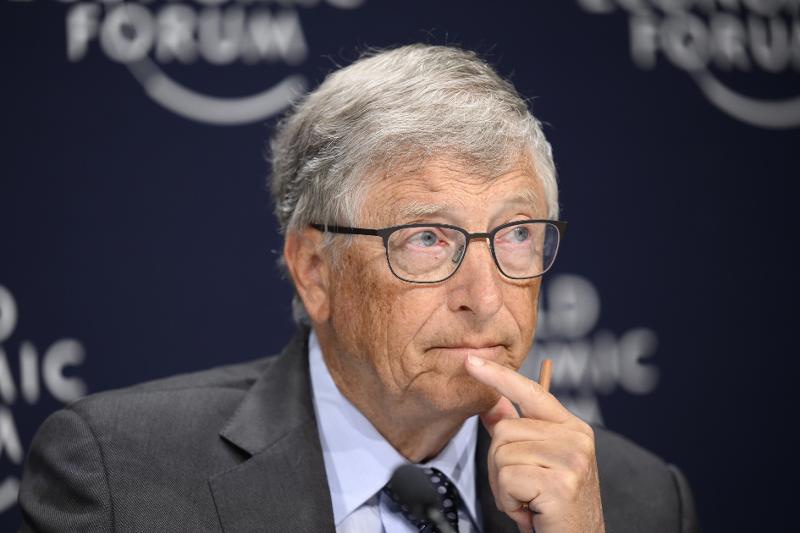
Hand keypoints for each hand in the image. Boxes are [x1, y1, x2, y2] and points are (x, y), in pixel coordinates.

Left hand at [465, 355, 604, 532]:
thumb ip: (517, 432)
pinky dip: (509, 502)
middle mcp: (576, 438)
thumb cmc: (555, 506)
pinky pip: (507, 479)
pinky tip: (530, 512)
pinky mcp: (561, 483)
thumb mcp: (537, 463)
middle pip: (504, 430)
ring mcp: (571, 460)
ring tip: (528, 501)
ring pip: (502, 455)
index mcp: (572, 428)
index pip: (530, 392)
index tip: (471, 360)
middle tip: (523, 490)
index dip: (499, 375)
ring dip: (504, 487)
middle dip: (499, 466)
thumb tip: (492, 405)